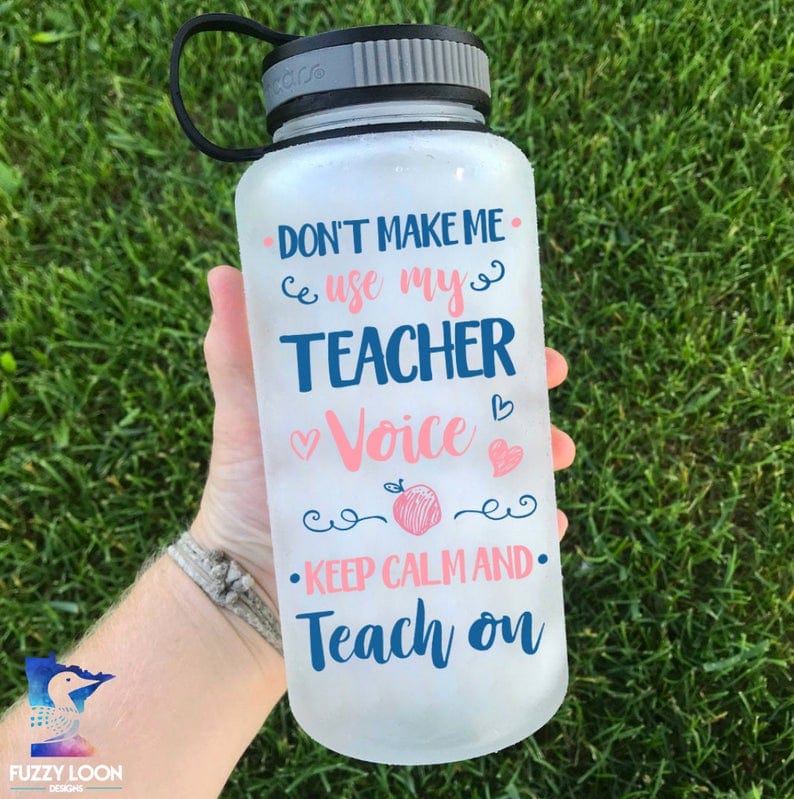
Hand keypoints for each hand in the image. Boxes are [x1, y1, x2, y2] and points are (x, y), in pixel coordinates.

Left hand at [191, 265, 575, 610]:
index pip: (436, 363)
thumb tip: (223, 272)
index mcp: (376, 407)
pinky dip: (525, 530)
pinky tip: (546, 525)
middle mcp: (410, 448)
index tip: (510, 320)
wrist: (245, 585)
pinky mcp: (434, 550)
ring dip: (536, 457)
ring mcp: (428, 500)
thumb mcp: (245, 416)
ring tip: (558, 452)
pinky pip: (492, 536)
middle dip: (523, 392)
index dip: (476, 340)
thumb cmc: (245, 492)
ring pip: (498, 468)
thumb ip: (236, 352)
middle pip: (481, 411)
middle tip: (548, 379)